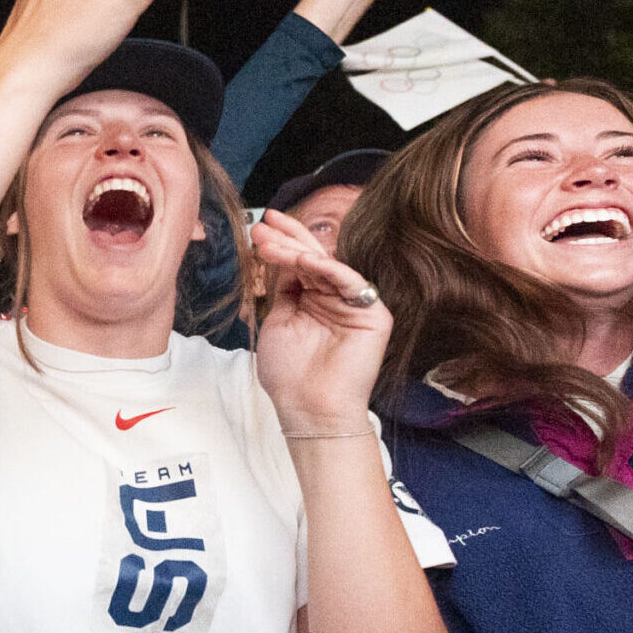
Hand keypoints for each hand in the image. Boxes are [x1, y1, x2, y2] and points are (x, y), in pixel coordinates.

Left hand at [248, 209, 391, 432]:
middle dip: (288, 238)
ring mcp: (355, 306)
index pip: (299, 264)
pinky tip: (304, 259)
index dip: (281, 244)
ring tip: (271, 243)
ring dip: (298, 251)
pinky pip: (351, 283)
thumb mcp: (278, 323)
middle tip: (264, 222)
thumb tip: (280, 255)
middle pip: (315, 259)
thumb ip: (283, 290)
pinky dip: (329, 269)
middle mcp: (336, 299)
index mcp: (314, 301)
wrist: (309, 411)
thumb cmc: (290, 376)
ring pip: (328, 267)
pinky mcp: (373, 315)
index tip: (259, 229)